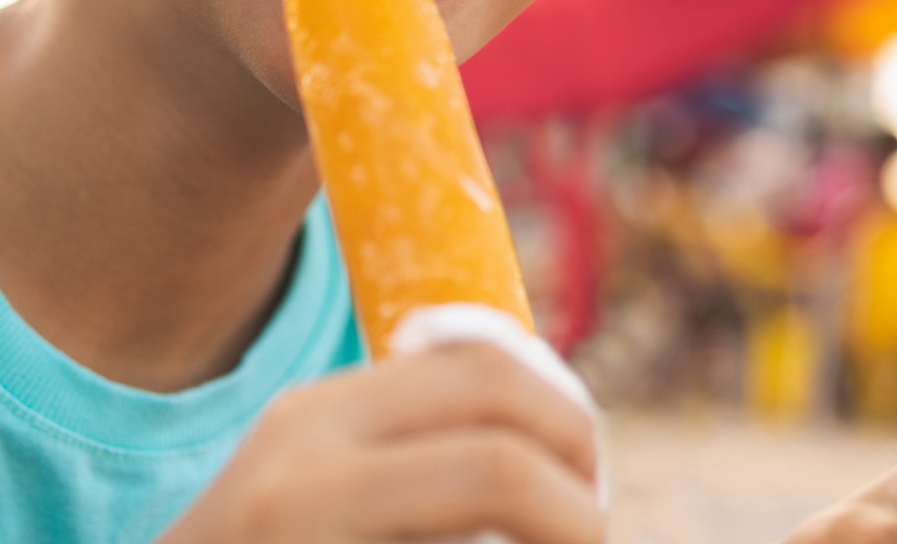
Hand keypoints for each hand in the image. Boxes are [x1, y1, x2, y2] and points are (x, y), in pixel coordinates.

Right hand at [159, 340, 603, 543]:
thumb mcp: (317, 479)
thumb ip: (409, 443)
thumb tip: (568, 436)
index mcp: (317, 416)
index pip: (484, 371)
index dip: (568, 418)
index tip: (588, 475)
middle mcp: (304, 477)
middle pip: (501, 459)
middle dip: (579, 505)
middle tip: (593, 536)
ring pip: (488, 515)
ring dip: (559, 543)